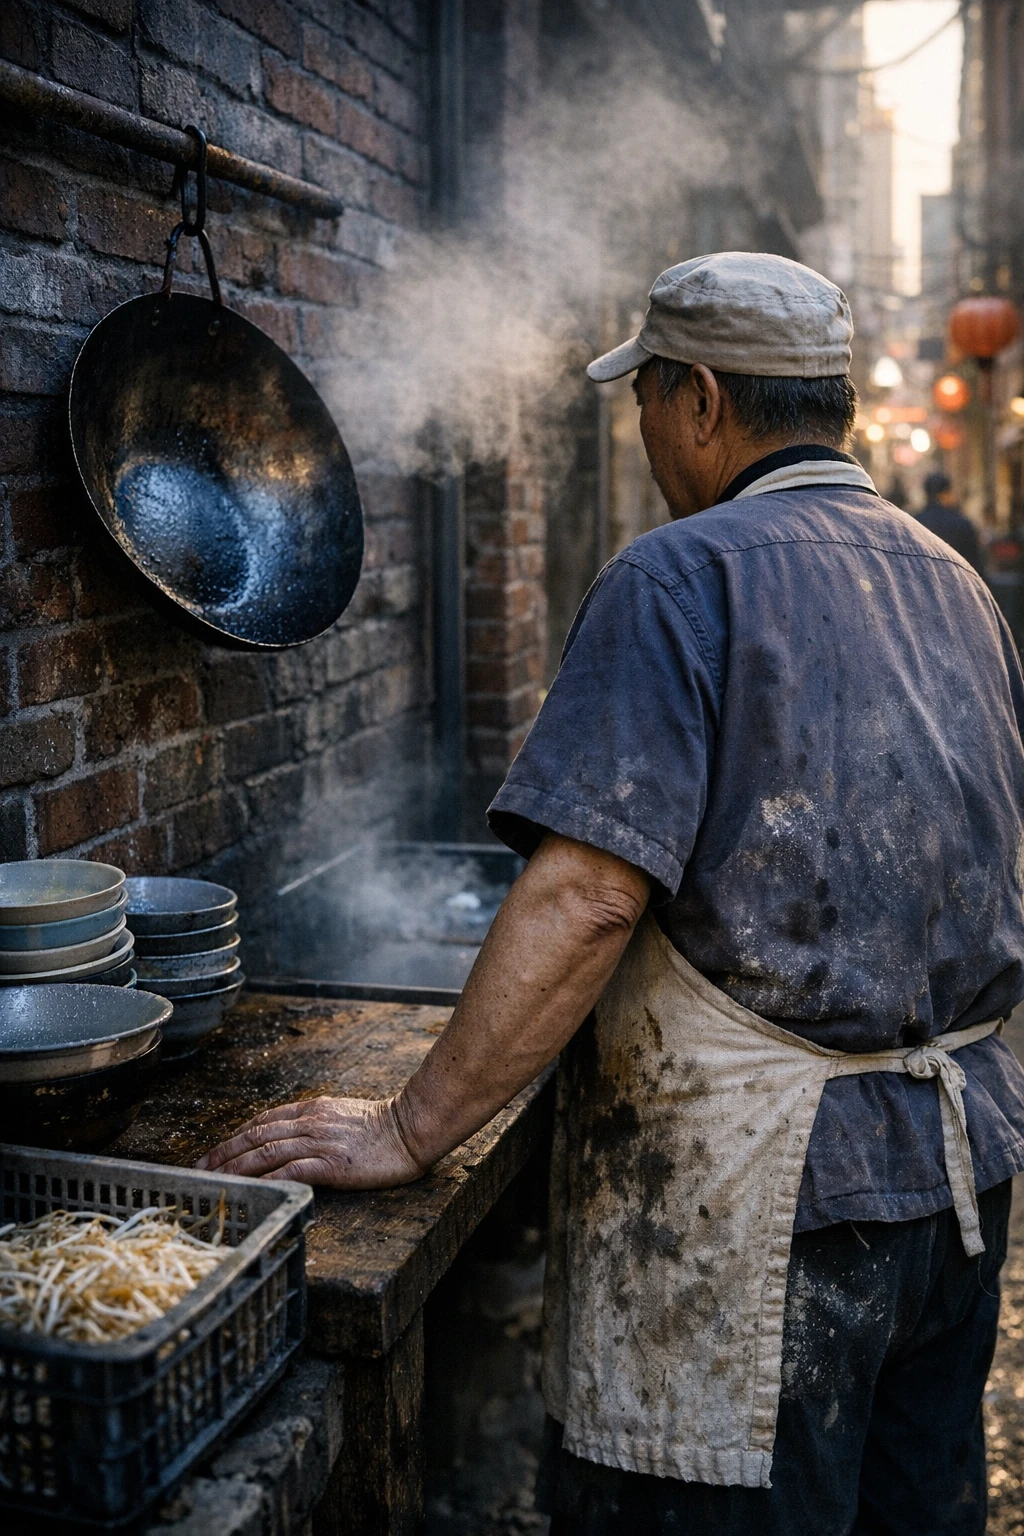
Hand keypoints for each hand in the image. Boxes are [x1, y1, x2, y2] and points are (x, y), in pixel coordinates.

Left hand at [194, 1095, 424, 1186]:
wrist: (411, 1129)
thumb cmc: (383, 1127)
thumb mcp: (341, 1116)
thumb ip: (316, 1124)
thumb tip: (292, 1137)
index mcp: (311, 1110)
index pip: (262, 1121)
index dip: (234, 1137)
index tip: (214, 1152)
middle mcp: (310, 1122)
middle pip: (255, 1135)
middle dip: (223, 1152)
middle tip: (199, 1169)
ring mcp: (319, 1142)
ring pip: (266, 1152)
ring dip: (236, 1167)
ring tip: (214, 1181)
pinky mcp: (331, 1164)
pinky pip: (291, 1171)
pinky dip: (267, 1180)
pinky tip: (252, 1190)